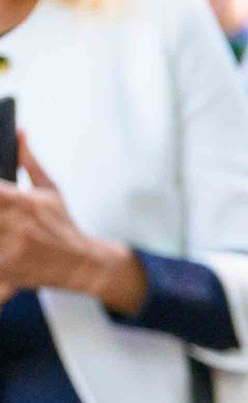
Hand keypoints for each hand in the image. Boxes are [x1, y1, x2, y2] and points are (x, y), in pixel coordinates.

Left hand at [0, 138, 144, 311]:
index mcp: (21, 201)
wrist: (85, 264)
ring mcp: (9, 250)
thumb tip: (20, 132)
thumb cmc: (64, 225)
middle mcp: (14, 225)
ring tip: (2, 227)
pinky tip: (3, 246)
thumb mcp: (50, 190)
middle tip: (0, 215)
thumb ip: (28, 161)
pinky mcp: (7, 271)